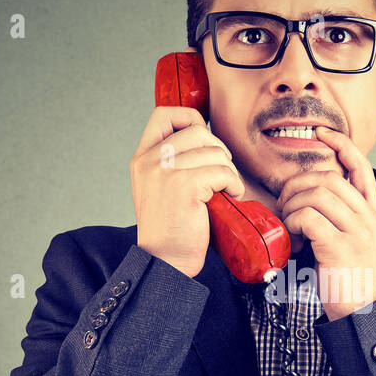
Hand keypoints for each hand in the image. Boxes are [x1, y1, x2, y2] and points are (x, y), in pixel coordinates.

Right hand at [130, 106, 244, 278]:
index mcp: (141, 157)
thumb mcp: (159, 187)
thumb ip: (171, 162)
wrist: (165, 261)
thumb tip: (204, 139)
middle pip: (197, 130)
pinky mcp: (185, 185)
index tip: (204, 142)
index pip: (164, 114)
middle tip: (222, 174)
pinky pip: (223, 171)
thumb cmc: (170, 229)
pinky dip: (234, 184)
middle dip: (218, 150)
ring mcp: (165, 171)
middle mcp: (149, 160)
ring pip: (214, 151)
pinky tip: (231, 197)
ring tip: (226, 190)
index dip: (191, 119)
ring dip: (229, 171)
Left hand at [275, 126, 375, 320]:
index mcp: (375, 214)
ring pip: (318, 194)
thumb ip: (344, 220)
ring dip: (293, 204)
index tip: (322, 133)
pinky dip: (294, 222)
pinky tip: (294, 237)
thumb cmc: (354, 282)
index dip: (341, 144)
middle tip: (285, 203)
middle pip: (330, 178)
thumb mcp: (359, 244)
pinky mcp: (341, 247)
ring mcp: (358, 232)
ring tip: (289, 222)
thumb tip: (312, 199)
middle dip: (299, 184)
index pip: (361, 167)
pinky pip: (309, 218)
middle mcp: (370, 219)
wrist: (367, 316)